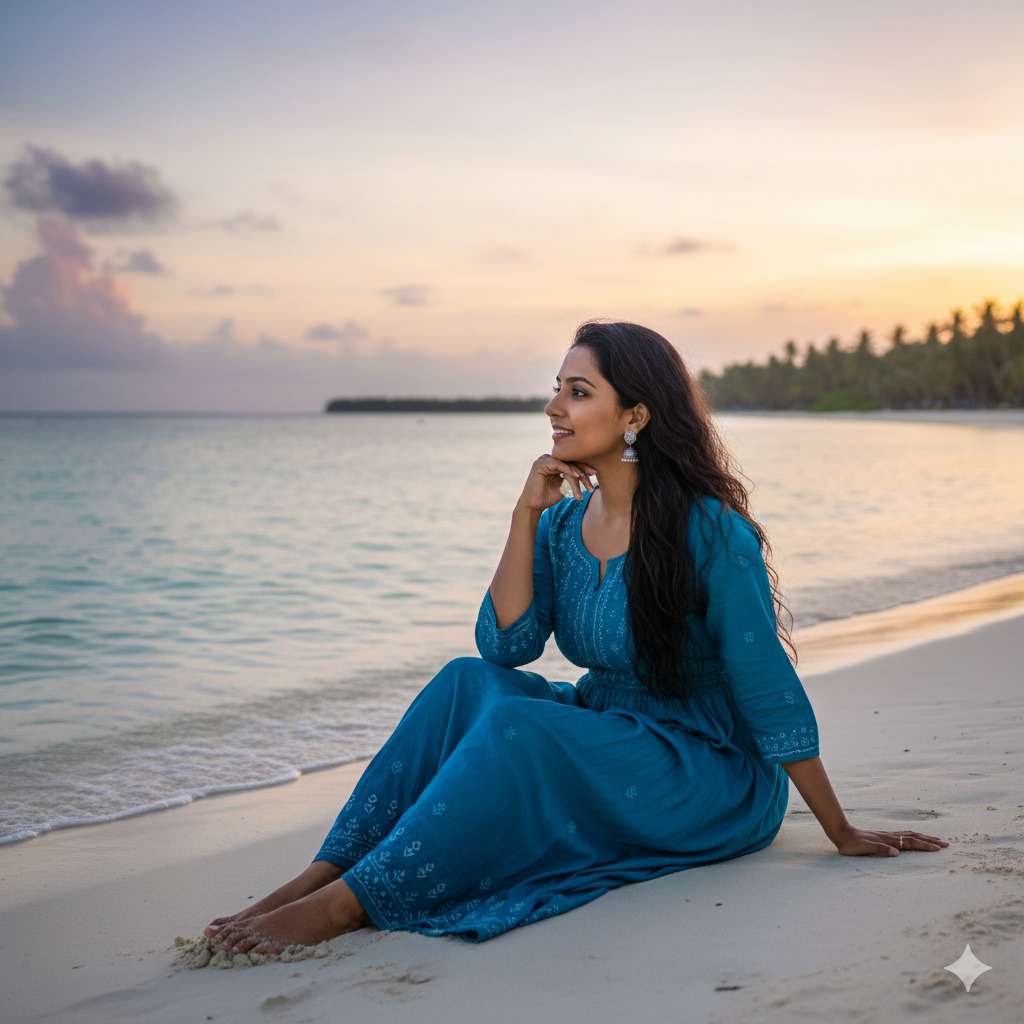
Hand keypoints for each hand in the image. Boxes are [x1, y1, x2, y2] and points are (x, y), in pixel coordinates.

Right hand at [517, 454, 596, 511]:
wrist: (533, 506)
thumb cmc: (547, 498)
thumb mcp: (564, 487)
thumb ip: (572, 479)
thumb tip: (586, 475)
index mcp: (553, 463)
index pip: (571, 462)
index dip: (583, 467)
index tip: (594, 474)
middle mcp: (548, 459)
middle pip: (570, 460)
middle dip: (583, 468)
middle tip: (594, 475)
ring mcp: (544, 460)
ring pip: (566, 463)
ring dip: (578, 473)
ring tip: (586, 483)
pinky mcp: (540, 464)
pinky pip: (560, 465)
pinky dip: (570, 470)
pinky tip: (577, 477)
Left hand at [831, 824, 947, 856]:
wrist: (840, 832)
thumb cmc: (851, 844)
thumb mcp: (863, 849)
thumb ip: (879, 850)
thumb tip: (896, 853)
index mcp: (888, 840)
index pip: (910, 843)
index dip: (925, 845)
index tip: (939, 848)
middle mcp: (889, 836)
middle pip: (914, 837)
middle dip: (930, 840)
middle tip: (946, 844)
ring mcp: (887, 835)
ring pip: (910, 834)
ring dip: (924, 837)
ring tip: (936, 839)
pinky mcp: (883, 836)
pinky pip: (903, 835)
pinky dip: (913, 835)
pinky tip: (914, 837)